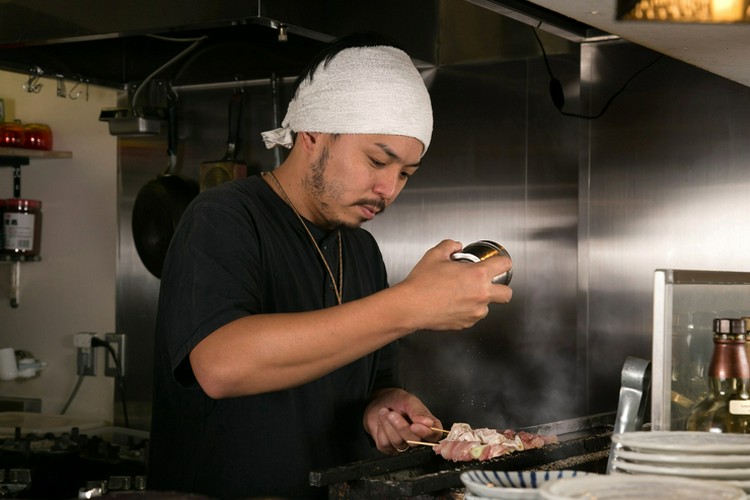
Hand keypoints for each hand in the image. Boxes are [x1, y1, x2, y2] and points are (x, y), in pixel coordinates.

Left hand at [363, 388, 443, 454]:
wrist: (380, 401)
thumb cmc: (397, 400)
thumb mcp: (410, 401)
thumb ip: (419, 412)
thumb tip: (429, 424)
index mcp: (427, 425)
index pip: (434, 436)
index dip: (425, 434)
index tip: (414, 426)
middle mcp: (417, 437)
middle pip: (414, 442)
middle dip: (401, 427)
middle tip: (392, 413)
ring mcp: (403, 444)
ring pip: (398, 443)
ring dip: (388, 426)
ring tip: (385, 413)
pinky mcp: (389, 448)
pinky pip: (385, 445)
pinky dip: (381, 431)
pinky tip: (382, 422)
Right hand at [393, 240, 512, 330]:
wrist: (411, 306)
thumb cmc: (422, 283)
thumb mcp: (435, 255)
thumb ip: (449, 246)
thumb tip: (455, 247)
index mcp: (477, 275)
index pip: (504, 265)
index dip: (503, 262)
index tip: (500, 263)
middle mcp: (481, 294)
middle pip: (507, 293)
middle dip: (502, 288)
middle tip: (490, 284)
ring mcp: (475, 312)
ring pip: (488, 307)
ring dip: (480, 301)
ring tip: (463, 295)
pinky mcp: (466, 323)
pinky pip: (473, 316)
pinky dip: (468, 311)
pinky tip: (454, 304)